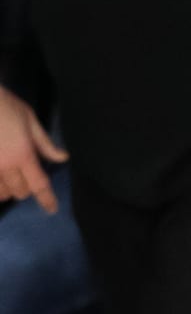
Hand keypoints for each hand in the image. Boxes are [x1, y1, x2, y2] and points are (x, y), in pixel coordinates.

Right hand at [0, 86, 67, 213]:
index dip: (47, 199)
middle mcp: (5, 166)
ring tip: (10, 180)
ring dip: (8, 190)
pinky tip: (0, 181)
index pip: (39, 185)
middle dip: (26, 188)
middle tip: (27, 178)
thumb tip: (62, 158)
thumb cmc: (4, 104)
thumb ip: (45, 143)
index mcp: (23, 154)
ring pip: (1, 193)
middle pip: (20, 191)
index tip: (52, 209)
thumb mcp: (29, 119)